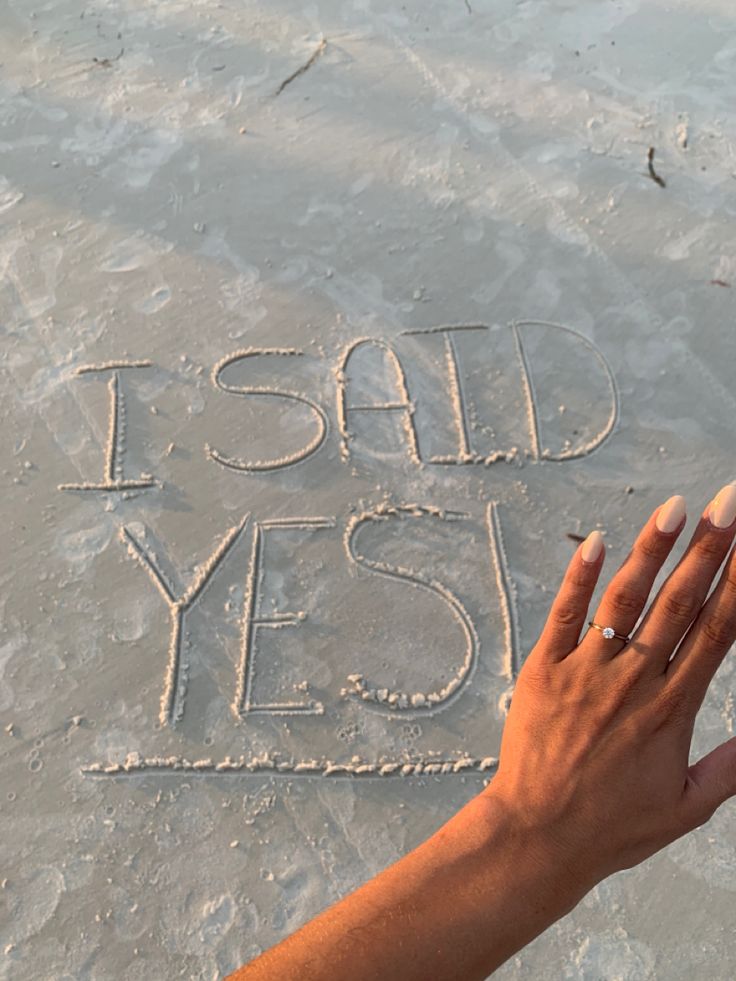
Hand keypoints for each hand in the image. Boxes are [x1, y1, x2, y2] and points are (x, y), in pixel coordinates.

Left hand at [487, 485, 735, 890]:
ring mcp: (586, 670)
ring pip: (625, 598)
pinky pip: (564, 614)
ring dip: (652, 550)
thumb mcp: (686, 808)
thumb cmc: (612, 826)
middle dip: (708, 549)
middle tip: (729, 505)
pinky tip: (597, 540)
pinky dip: (579, 576)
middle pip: (679, 603)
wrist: (538, 836)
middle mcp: (633, 680)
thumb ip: (728, 770)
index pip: (715, 632)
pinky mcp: (544, 669)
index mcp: (672, 708)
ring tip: (675, 508)